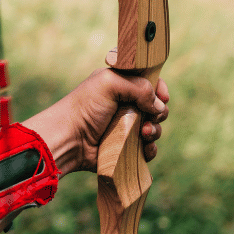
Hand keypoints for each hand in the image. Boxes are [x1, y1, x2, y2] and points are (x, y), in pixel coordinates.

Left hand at [23, 69, 169, 177]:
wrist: (69, 139)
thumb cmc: (85, 107)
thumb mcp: (110, 83)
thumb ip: (139, 87)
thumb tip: (159, 106)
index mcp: (121, 85)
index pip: (149, 83)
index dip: (159, 88)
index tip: (163, 96)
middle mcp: (126, 106)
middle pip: (156, 107)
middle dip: (159, 112)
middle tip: (151, 116)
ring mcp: (127, 128)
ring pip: (154, 128)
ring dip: (155, 130)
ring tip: (143, 133)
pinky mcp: (126, 148)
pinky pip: (147, 149)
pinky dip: (150, 149)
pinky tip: (144, 148)